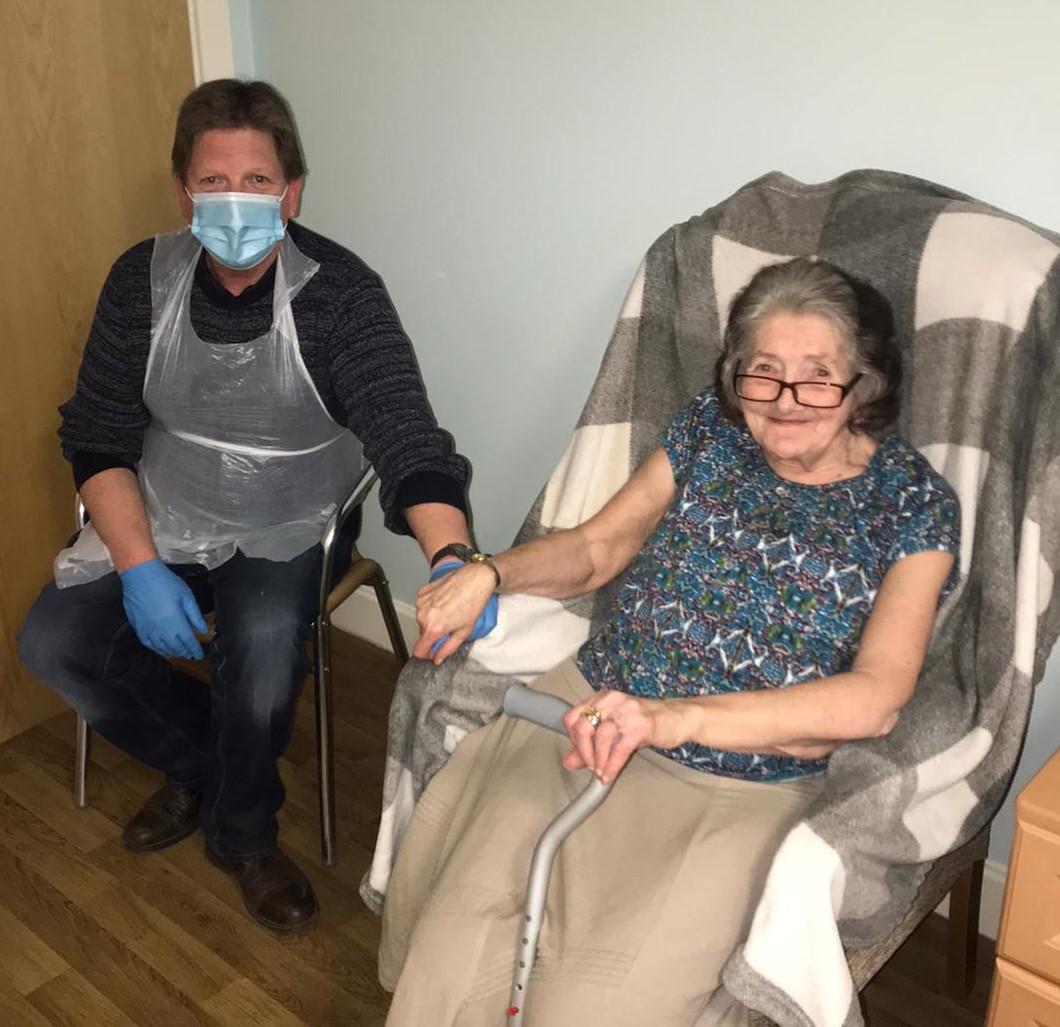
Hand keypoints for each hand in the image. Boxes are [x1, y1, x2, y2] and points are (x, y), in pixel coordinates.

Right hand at [119, 558, 208, 659]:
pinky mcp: (139, 628)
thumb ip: (195, 616)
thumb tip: (203, 630)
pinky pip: (149, 645)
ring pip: (163, 648)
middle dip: (186, 653)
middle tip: (192, 655)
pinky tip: (163, 649)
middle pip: (177, 648)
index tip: (200, 655)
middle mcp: (162, 631)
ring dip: (173, 652)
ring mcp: (149, 631)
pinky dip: (158, 649)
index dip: (196, 650)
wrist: (141, 577)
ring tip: (180, 653)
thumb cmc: (165, 584)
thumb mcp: (187, 597)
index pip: (189, 642)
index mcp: (176, 623)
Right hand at [413, 560, 497, 663]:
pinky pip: (423, 606)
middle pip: (423, 633)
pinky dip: (431, 607)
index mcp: (433, 627)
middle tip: (451, 625)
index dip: (426, 654)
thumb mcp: (464, 631)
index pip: (418, 650)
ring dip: (433, 619)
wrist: (475, 579)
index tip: (433, 651)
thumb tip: (438, 658)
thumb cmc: (473, 602)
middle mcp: (423, 614)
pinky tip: (444, 602)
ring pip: (422, 619)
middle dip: (434, 633)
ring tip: (450, 611)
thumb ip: (448, 648)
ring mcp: (421, 602)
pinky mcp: (422, 592)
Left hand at [561, 691, 689, 782]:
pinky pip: (620, 749)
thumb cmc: (646, 722)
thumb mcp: (615, 731)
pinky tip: (609, 774)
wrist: (677, 718)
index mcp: (602, 699)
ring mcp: (626, 711)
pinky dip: (612, 765)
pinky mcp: (641, 725)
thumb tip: (569, 761)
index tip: (578, 752)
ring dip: (597, 760)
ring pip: (600, 737)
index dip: (571, 738)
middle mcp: (612, 701)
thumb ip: (591, 745)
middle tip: (589, 765)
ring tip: (600, 770)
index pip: (572, 717)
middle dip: (583, 751)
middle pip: (582, 726)